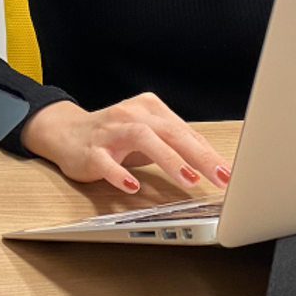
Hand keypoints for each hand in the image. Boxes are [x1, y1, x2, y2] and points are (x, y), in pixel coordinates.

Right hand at [21, 95, 231, 193]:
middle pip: (169, 131)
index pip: (185, 131)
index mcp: (149, 108)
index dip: (209, 153)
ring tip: (188, 179)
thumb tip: (215, 165)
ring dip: (168, 159)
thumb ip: (177, 146)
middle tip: (219, 176)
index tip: (229, 173)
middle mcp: (131, 115)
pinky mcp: (91, 150)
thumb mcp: (149, 137)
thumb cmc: (114, 137)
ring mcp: (110, 132)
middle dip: (198, 155)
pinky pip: (106, 161)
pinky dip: (120, 173)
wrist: (66, 133)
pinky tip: (133, 186)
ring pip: (142, 138)